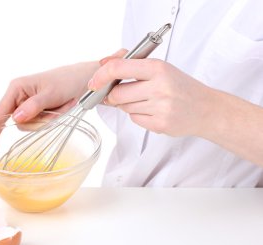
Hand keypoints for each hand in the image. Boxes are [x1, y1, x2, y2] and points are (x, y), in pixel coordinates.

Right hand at [0, 61, 98, 151]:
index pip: (0, 113)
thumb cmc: (66, 81)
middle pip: (20, 123)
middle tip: (55, 111)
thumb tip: (15, 119)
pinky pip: (39, 124)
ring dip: (47, 120)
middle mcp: (18, 97)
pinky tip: (59, 110)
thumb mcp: (51, 94)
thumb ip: (33, 107)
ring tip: (60, 107)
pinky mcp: (36, 110)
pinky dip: (50, 120)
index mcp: (16, 88)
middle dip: (39, 122)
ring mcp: (27, 105)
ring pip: (31, 126)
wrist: (82, 79)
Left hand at [88, 58, 212, 136]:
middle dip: (115, 96)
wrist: (206, 108)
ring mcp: (160, 107)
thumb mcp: (160, 69)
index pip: (118, 68)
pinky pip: (134, 119)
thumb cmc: (181, 87)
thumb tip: (103, 64)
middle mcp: (159, 87)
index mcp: (157, 68)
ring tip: (148, 101)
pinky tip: (153, 111)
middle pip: (117, 94)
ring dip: (129, 105)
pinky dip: (138, 116)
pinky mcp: (160, 124)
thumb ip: (131, 66)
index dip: (100, 76)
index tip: (93, 83)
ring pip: (125, 108)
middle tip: (126, 94)